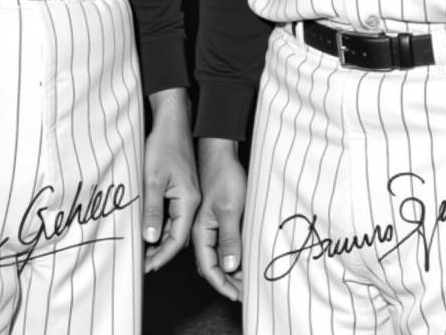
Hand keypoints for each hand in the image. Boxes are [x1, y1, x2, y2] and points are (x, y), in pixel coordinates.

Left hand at [142, 88, 199, 271]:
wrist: (173, 122)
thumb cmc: (164, 145)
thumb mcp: (153, 180)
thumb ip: (152, 210)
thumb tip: (149, 238)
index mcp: (189, 201)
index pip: (177, 239)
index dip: (162, 256)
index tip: (147, 267)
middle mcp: (193, 201)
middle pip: (178, 235)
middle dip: (161, 252)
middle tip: (142, 264)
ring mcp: (189, 195)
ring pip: (175, 225)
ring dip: (160, 239)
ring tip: (143, 251)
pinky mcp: (183, 188)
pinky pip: (174, 213)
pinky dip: (162, 224)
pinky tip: (149, 228)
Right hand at [191, 137, 245, 301]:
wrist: (219, 150)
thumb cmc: (222, 174)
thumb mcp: (229, 208)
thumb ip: (228, 237)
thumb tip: (229, 266)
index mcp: (199, 229)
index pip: (208, 267)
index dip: (222, 285)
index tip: (238, 296)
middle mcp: (199, 229)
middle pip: (209, 264)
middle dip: (226, 281)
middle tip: (245, 291)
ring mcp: (204, 222)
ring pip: (214, 254)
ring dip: (228, 268)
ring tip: (246, 278)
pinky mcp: (212, 215)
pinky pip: (218, 242)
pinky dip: (229, 253)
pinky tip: (242, 254)